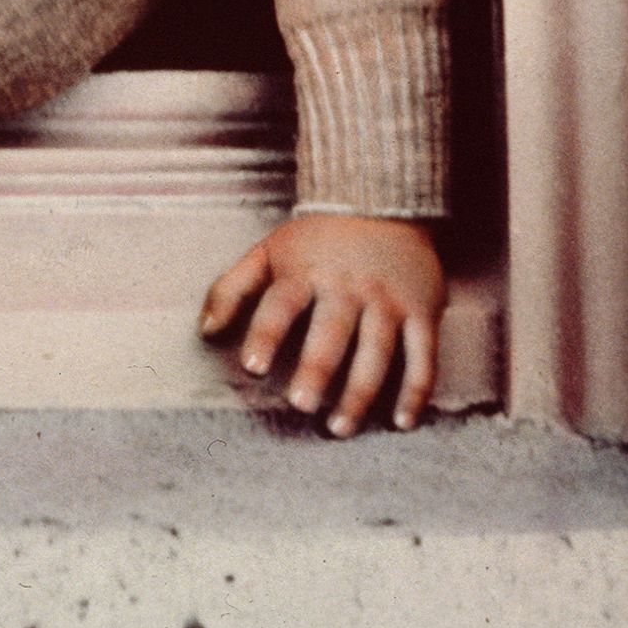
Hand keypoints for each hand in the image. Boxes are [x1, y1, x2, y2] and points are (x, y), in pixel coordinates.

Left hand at [199, 213, 443, 434]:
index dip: (265, 335)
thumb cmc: (317, 238)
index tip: (253, 368)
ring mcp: (387, 300)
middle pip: (331, 332)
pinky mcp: (421, 311)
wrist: (382, 200)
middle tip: (301, 404)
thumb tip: (204, 332)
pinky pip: (422, 356)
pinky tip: (402, 422)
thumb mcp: (269, 250)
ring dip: (360, 392)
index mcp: (306, 271)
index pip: (281, 305)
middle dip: (316, 369)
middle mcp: (347, 287)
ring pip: (376, 351)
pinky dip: (415, 390)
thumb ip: (232, 288)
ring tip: (339, 426)